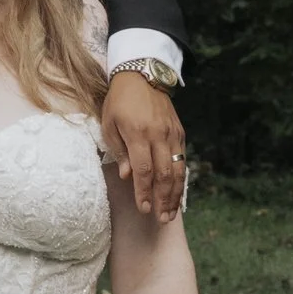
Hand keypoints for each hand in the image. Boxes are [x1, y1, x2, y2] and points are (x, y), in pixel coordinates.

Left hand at [101, 68, 186, 223]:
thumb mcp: (109, 123)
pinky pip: (183, 159)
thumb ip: (119, 151)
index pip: (143, 170)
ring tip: (170, 212)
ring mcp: (172, 134)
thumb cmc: (120, 101)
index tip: (144, 209)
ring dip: (175, 193)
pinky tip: (177, 192)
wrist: (142, 75)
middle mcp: (159, 135)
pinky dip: (181, 178)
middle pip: (164, 174)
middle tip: (161, 218)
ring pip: (178, 169)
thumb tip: (128, 176)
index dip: (144, 192)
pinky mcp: (180, 132)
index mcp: (138, 133)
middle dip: (162, 199)